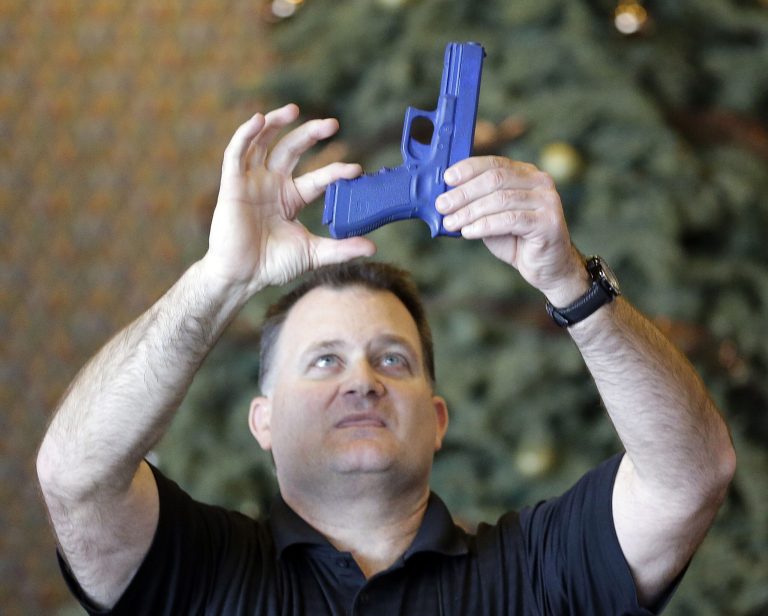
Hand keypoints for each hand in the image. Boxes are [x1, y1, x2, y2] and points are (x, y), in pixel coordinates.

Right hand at [202, 104, 375, 293]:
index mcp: (290, 198)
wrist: (242, 276)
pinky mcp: (232, 184)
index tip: (355, 171)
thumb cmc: (272, 265)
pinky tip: (258, 119)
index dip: (335, 171)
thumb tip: (373, 247)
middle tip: (333, 124)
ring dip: (276, 123)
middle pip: (291, 149)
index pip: (317, 178)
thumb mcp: (313, 253)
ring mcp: (251, 182)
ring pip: (263, 142)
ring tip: (294, 109)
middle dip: (311, 134)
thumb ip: (341, 249)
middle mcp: (271, 184)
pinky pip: (236, 152)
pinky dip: (245, 134)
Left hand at [436, 156, 586, 304]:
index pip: (494, 163)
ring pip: (500, 199)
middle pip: (495, 179)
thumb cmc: (517, 241)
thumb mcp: (492, 218)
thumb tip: (446, 198)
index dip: (468, 169)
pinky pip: (510, 220)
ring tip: (450, 223)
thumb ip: (477, 205)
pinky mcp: (548, 222)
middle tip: (442, 205)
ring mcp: (547, 200)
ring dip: (470, 211)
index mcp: (526, 174)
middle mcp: (540, 182)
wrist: (547, 267)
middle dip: (464, 192)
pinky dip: (484, 225)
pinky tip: (468, 232)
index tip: (447, 180)